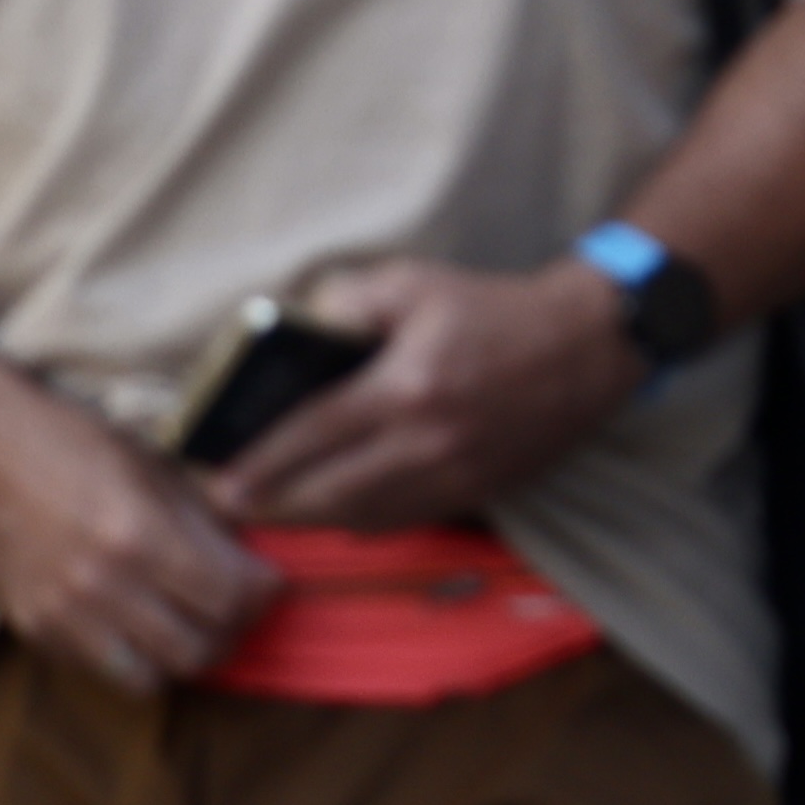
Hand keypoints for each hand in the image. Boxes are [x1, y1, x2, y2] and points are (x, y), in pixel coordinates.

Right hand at [0, 379, 273, 691]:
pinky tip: (140, 623)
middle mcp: (102, 587)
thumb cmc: (76, 446)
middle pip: (198, 650)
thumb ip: (208, 515)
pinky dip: (133, 658)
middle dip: (232, 631)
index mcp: (141, 536)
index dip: (263, 593)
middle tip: (236, 607)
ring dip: (182, 657)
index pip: (229, 597)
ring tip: (191, 624)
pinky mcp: (34, 633)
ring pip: (152, 679)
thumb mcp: (156, 465)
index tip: (270, 580)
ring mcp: (63, 617)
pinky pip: (103, 671)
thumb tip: (256, 549)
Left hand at [218, 256, 642, 531]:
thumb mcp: (416, 282)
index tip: (214, 481)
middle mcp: (427, 442)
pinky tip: (334, 510)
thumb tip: (296, 327)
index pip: (311, 436)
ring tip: (269, 511)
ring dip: (307, 519)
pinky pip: (401, 521)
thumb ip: (347, 300)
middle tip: (226, 505)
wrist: (589, 344)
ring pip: (361, 517)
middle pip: (326, 494)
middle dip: (269, 505)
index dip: (257, 464)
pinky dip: (358, 521)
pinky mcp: (476, 493)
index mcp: (408, 387)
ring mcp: (454, 476)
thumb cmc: (495, 309)